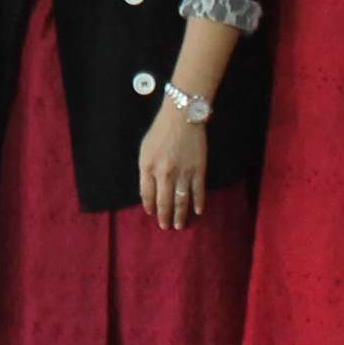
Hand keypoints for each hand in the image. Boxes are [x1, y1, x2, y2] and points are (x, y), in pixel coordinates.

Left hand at [136, 102, 209, 228]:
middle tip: (165, 227)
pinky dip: (198, 203)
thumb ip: (146, 170)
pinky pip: (198, 191)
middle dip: (164, 217)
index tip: (152, 213)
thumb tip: (149, 191)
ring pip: (181, 201)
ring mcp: (182, 173)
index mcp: (148, 167)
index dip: (149, 206)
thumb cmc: (161, 131)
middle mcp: (164, 173)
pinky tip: (198, 212)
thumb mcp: (145, 150)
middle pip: (163, 202)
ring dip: (179, 215)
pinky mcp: (198, 170)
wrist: (182, 117)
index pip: (147, 194)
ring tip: (178, 225)